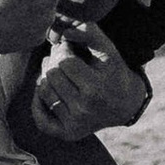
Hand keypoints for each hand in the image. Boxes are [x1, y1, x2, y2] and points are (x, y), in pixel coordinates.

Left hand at [32, 23, 149, 140]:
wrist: (125, 105)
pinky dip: (39, 101)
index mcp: (95, 89)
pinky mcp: (66, 134)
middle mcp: (84, 110)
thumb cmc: (113, 72)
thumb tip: (64, 30)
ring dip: (47, 77)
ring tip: (58, 72)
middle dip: (55, 62)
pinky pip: (39, 116)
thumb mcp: (108, 50)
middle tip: (63, 59)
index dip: (65, 50)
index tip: (70, 48)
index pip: (65, 62)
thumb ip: (88, 32)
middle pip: (52, 76)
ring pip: (44, 91)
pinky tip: (49, 90)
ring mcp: (74, 124)